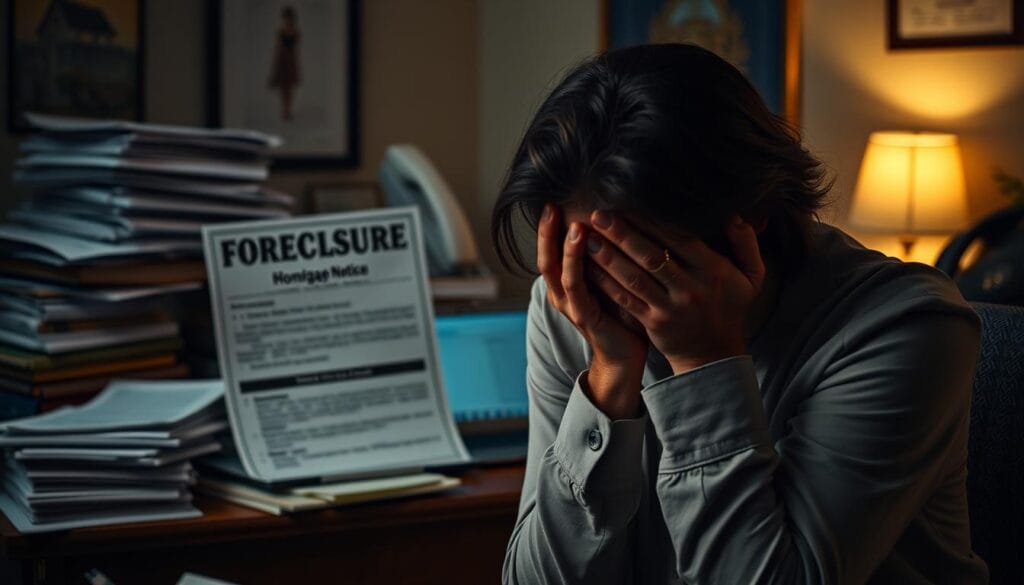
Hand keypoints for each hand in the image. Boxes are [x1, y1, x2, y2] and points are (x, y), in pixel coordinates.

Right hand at [537, 204, 648, 418]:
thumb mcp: (610, 278)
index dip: (547, 228)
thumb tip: (616, 218)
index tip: (552, 202)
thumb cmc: (622, 313)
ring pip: (559, 272)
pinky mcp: (583, 316)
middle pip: (546, 258)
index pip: (550, 250)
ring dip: (566, 249)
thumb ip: (605, 254)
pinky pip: (577, 289)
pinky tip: (586, 254)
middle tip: (550, 207)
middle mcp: (562, 293)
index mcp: (566, 283)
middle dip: (546, 233)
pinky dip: (578, 268)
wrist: (626, 353)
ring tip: (574, 226)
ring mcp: (570, 305)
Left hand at [585, 211, 765, 374]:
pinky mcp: (652, 323)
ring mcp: (669, 308)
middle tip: (599, 215)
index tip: (631, 204)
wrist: (714, 354)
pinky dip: (606, 283)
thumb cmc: (730, 307)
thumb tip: (733, 214)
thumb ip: (746, 243)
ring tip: (587, 237)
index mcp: (713, 272)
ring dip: (608, 257)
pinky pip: (625, 300)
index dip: (653, 222)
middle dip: (622, 234)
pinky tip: (589, 268)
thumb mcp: (751, 276)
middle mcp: (690, 289)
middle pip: (651, 257)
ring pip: (634, 278)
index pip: (680, 240)